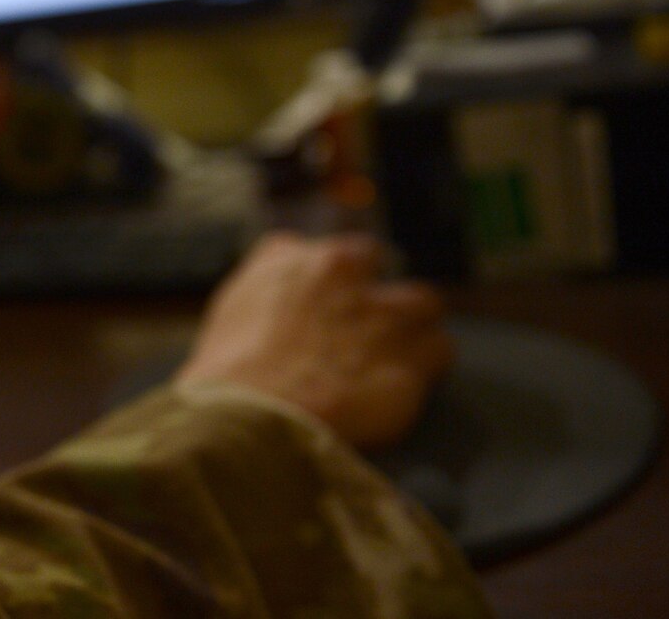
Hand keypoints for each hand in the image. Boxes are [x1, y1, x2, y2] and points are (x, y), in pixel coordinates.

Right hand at [175, 231, 452, 450]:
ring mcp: (383, 310)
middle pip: (377, 262)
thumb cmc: (229, 372)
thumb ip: (269, 280)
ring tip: (390, 358)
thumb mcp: (233, 306)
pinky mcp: (413, 355)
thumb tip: (287, 276)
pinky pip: (439, 351)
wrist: (252, 419)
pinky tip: (400, 387)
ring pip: (421, 303)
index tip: (331, 302)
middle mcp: (345, 271)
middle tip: (361, 328)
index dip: (335, 280)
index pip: (328, 251)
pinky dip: (425, 368)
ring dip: (410, 327)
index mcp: (293, 256)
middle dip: (370, 289)